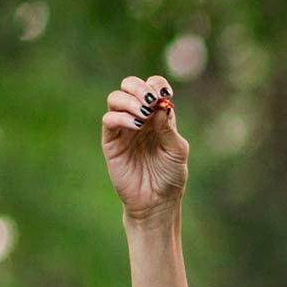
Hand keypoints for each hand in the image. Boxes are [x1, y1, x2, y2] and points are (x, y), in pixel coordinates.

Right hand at [102, 72, 187, 220]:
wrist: (156, 201)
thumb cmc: (170, 177)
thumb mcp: (177, 152)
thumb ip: (169, 129)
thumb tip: (161, 106)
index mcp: (158, 117)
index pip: (153, 88)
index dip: (157, 85)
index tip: (165, 94)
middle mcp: (139, 118)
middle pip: (130, 86)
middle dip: (139, 87)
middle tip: (150, 100)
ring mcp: (123, 127)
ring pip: (116, 98)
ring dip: (130, 100)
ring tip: (143, 115)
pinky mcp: (111, 140)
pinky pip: (109, 119)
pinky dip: (121, 117)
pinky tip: (136, 126)